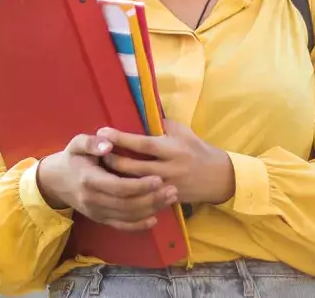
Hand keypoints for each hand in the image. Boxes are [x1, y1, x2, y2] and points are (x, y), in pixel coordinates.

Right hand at [36, 133, 177, 230]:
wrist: (56, 181)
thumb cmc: (72, 158)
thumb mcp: (76, 143)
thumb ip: (91, 142)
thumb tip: (108, 144)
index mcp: (89, 180)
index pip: (118, 187)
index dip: (139, 186)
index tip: (159, 179)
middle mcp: (92, 200)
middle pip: (126, 204)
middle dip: (151, 199)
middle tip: (172, 189)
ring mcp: (96, 212)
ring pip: (127, 216)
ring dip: (150, 209)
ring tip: (170, 199)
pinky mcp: (100, 219)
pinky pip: (121, 226)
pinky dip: (138, 225)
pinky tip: (154, 218)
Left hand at [97, 120, 235, 205]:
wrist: (217, 177)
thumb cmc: (197, 149)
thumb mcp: (183, 132)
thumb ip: (162, 125)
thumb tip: (139, 114)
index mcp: (172, 149)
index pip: (142, 144)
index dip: (121, 138)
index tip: (103, 131)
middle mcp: (169, 169)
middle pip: (134, 167)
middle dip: (113, 160)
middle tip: (96, 153)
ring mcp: (166, 187)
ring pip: (135, 185)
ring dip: (116, 177)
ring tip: (100, 169)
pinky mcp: (166, 199)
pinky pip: (142, 197)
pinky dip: (127, 192)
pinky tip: (114, 186)